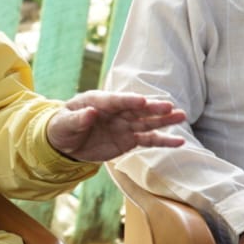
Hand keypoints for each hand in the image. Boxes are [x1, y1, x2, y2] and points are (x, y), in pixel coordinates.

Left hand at [45, 90, 186, 162]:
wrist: (65, 144)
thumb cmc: (62, 127)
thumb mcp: (64, 123)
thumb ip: (77, 119)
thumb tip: (90, 113)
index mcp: (98, 101)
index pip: (116, 100)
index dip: (129, 100)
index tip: (142, 101)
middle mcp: (116, 111)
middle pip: (136, 109)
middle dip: (152, 108)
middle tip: (169, 107)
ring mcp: (124, 125)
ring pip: (147, 122)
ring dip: (164, 120)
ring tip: (181, 116)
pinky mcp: (129, 140)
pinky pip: (148, 140)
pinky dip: (163, 141)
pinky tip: (179, 142)